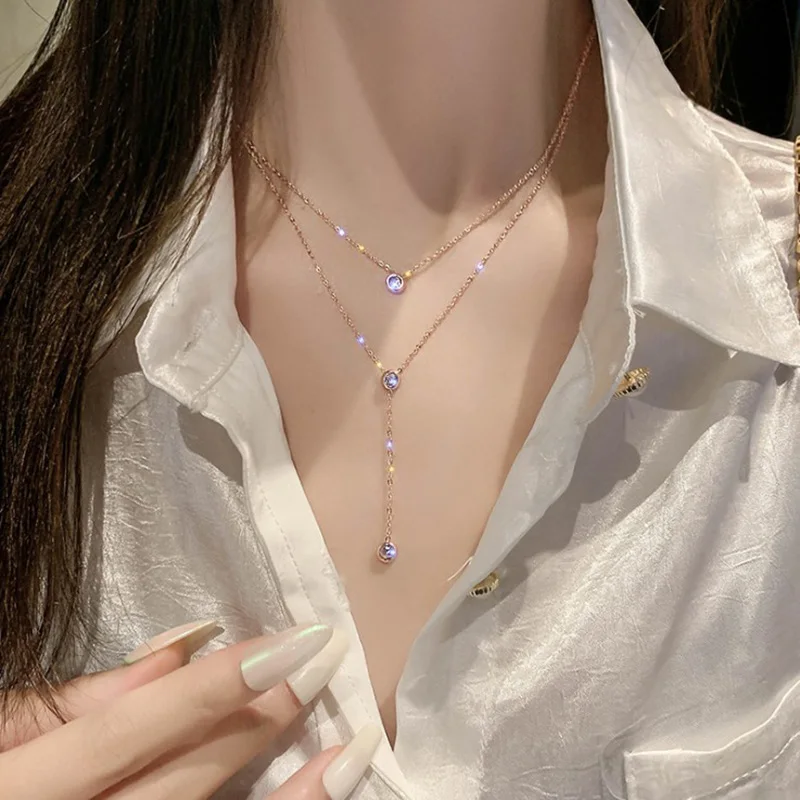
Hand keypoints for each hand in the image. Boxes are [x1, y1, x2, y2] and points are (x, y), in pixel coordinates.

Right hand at [0, 621, 380, 798]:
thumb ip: (69, 703)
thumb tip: (176, 651)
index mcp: (22, 790)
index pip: (130, 729)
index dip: (215, 686)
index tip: (294, 639)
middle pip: (181, 780)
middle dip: (261, 719)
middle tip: (327, 660)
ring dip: (292, 797)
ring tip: (352, 749)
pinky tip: (325, 790)